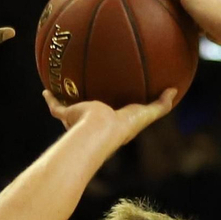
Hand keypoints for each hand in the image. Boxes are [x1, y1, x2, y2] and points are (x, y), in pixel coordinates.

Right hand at [42, 87, 175, 146]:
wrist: (98, 130)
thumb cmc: (122, 126)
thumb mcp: (146, 114)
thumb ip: (160, 105)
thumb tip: (175, 90)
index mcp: (113, 122)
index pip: (116, 114)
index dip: (118, 108)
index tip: (119, 100)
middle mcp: (95, 122)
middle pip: (93, 111)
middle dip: (92, 104)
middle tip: (92, 93)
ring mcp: (80, 120)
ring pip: (72, 109)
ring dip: (68, 100)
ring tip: (64, 89)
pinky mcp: (67, 115)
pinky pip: (56, 106)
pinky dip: (50, 98)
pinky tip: (45, 88)